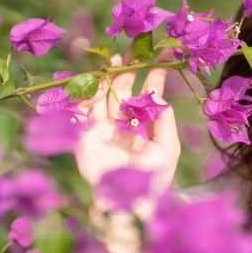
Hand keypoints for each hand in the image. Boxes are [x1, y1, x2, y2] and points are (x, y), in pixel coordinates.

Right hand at [75, 52, 180, 198]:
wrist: (127, 205)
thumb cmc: (152, 181)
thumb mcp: (167, 149)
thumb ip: (164, 121)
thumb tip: (158, 95)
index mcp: (145, 129)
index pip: (150, 96)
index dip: (156, 75)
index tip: (164, 54)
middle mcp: (124, 126)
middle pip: (125, 90)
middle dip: (130, 69)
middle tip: (137, 48)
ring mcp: (104, 131)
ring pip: (104, 96)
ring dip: (108, 77)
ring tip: (116, 59)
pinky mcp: (85, 137)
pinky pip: (84, 111)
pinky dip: (86, 95)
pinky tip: (94, 79)